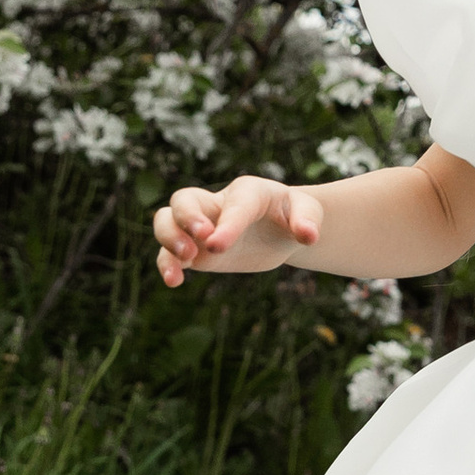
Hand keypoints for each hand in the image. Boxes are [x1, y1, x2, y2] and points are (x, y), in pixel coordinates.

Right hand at [151, 173, 325, 287]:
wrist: (280, 228)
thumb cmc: (292, 214)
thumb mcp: (308, 211)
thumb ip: (307, 220)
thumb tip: (308, 236)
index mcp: (246, 192)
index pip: (233, 206)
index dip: (225, 224)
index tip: (216, 245)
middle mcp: (216, 204)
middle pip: (184, 199)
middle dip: (185, 219)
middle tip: (201, 243)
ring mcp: (201, 227)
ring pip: (166, 220)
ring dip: (168, 238)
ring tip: (184, 262)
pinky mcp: (195, 249)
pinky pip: (169, 252)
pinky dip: (167, 264)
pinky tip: (174, 281)